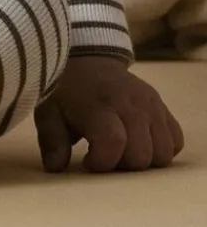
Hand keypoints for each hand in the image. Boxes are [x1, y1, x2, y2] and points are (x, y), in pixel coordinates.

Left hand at [34, 54, 184, 172]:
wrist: (86, 59)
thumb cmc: (67, 90)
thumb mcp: (50, 112)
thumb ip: (52, 141)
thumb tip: (54, 167)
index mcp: (99, 105)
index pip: (113, 142)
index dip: (102, 161)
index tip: (88, 160)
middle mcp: (129, 103)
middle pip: (141, 153)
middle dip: (122, 165)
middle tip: (105, 155)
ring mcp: (149, 104)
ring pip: (163, 151)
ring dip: (144, 160)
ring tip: (123, 151)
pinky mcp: (161, 105)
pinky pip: (176, 139)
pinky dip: (162, 148)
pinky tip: (141, 143)